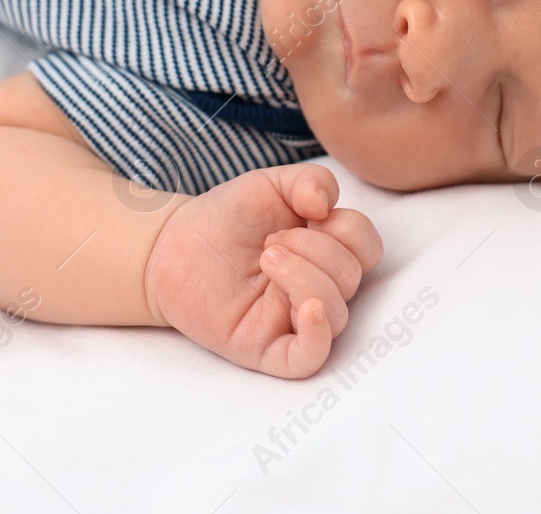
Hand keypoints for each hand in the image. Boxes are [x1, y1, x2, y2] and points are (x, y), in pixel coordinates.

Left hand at [144, 163, 383, 377]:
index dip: (345, 227)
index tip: (304, 212)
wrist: (173, 244)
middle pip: (352, 277)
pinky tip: (306, 309)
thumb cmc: (226, 217)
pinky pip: (311, 359)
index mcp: (327, 251)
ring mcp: (293, 321)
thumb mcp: (269, 184)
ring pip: (336, 314)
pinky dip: (318, 337)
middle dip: (314, 248)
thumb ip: (309, 180)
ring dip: (305, 277)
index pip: (367, 247)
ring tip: (266, 258)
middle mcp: (318, 287)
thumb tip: (327, 205)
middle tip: (270, 240)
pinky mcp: (268, 348)